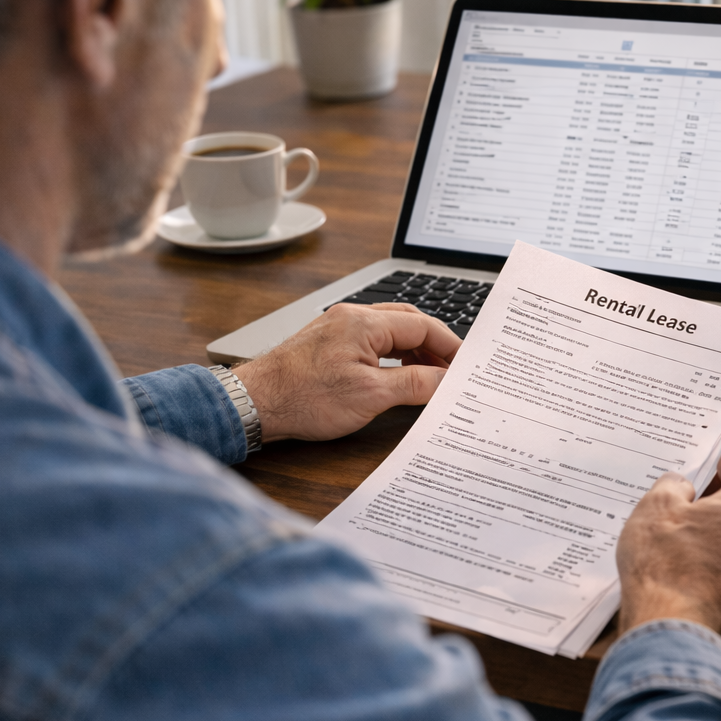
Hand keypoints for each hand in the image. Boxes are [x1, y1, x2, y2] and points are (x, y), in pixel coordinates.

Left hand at [231, 303, 459, 442]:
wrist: (254, 403)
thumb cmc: (302, 397)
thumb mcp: (370, 396)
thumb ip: (415, 384)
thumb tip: (446, 381)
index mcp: (365, 322)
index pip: (424, 326)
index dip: (450, 347)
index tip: (466, 367)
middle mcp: (352, 317)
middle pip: (410, 323)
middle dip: (435, 346)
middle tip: (453, 372)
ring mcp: (339, 327)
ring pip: (392, 332)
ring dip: (415, 351)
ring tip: (431, 377)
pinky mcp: (330, 342)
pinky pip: (373, 341)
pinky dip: (394, 355)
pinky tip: (399, 374)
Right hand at [615, 445, 720, 634]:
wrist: (668, 625)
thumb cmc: (665, 563)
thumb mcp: (656, 506)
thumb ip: (672, 485)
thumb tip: (681, 486)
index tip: (717, 454)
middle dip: (717, 496)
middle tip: (688, 489)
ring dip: (713, 528)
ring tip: (677, 525)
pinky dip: (710, 555)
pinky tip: (682, 556)